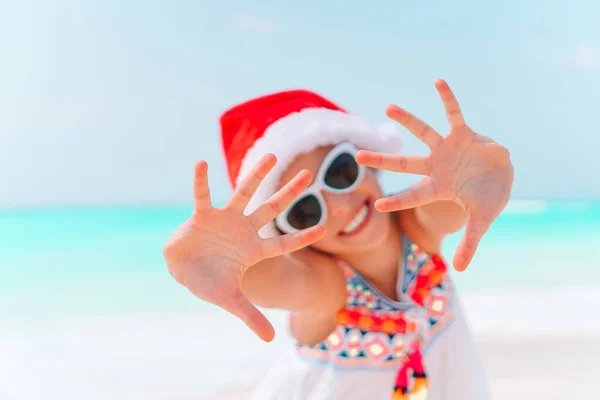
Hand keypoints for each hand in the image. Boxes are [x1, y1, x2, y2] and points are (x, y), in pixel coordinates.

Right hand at [163, 155, 324, 341]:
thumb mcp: (231, 300)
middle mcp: (243, 229)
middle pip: (271, 209)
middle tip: (308, 174)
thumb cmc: (209, 282)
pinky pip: (201, 195)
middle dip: (289, 193)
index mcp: (253, 249)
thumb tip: (269, 340)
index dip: (302, 238)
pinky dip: (200, 181)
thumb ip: (250, 316)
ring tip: (272, 155)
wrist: (183, 270)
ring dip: (257, 175)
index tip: (324, 229)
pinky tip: (200, 163)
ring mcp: (225, 219)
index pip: (282, 243)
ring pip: (244, 193)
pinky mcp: (202, 215)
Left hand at [355, 79, 512, 270]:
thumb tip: (461, 271)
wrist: (502, 176)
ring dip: (408, 120)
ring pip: (423, 133)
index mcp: (438, 188)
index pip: (412, 196)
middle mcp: (436, 166)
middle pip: (404, 163)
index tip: (375, 205)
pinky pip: (455, 113)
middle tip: (357, 154)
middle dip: (383, 160)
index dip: (396, 200)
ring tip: (388, 107)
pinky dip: (448, 98)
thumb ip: (470, 244)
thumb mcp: (480, 222)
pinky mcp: (464, 135)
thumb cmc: (487, 199)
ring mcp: (448, 149)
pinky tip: (438, 81)